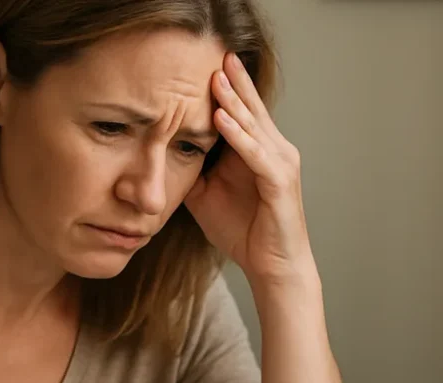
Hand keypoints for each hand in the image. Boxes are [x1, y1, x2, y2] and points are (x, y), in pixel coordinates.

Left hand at [185, 52, 314, 286]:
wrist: (273, 268)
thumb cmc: (247, 234)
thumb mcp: (207, 196)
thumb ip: (192, 171)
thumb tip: (161, 155)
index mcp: (259, 152)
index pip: (243, 112)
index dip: (228, 88)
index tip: (207, 64)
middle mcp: (275, 151)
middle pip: (252, 109)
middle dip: (234, 82)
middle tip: (218, 54)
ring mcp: (280, 165)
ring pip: (254, 126)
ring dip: (234, 103)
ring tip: (216, 80)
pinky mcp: (279, 182)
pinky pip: (256, 154)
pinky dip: (240, 136)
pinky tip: (222, 120)